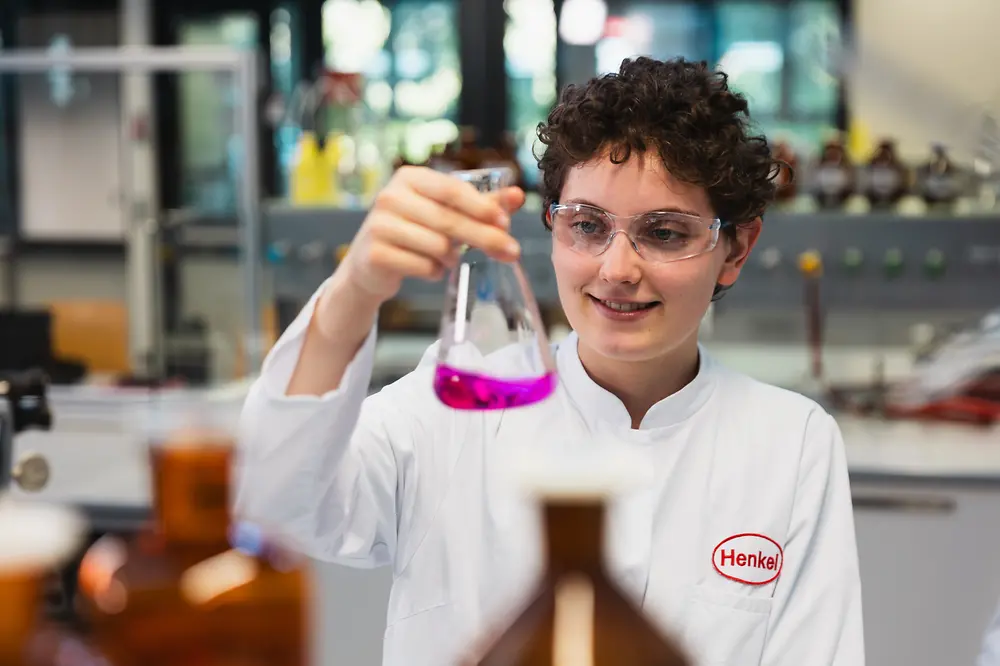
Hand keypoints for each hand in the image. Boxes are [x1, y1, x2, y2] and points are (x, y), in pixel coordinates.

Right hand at [337, 165, 525, 303]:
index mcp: (409, 178)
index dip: (482, 207)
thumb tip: (517, 195)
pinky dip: (434, 271)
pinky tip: (428, 268)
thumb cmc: (413, 232)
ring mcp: (379, 225)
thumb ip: (482, 203)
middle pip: (449, 220)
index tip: (506, 222)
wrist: (370, 264)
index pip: (453, 190)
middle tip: (511, 252)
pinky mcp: (375, 254)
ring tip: (446, 257)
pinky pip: (423, 267)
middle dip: (485, 237)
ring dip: (452, 257)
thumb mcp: (445, 212)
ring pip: (438, 246)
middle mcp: (390, 196)